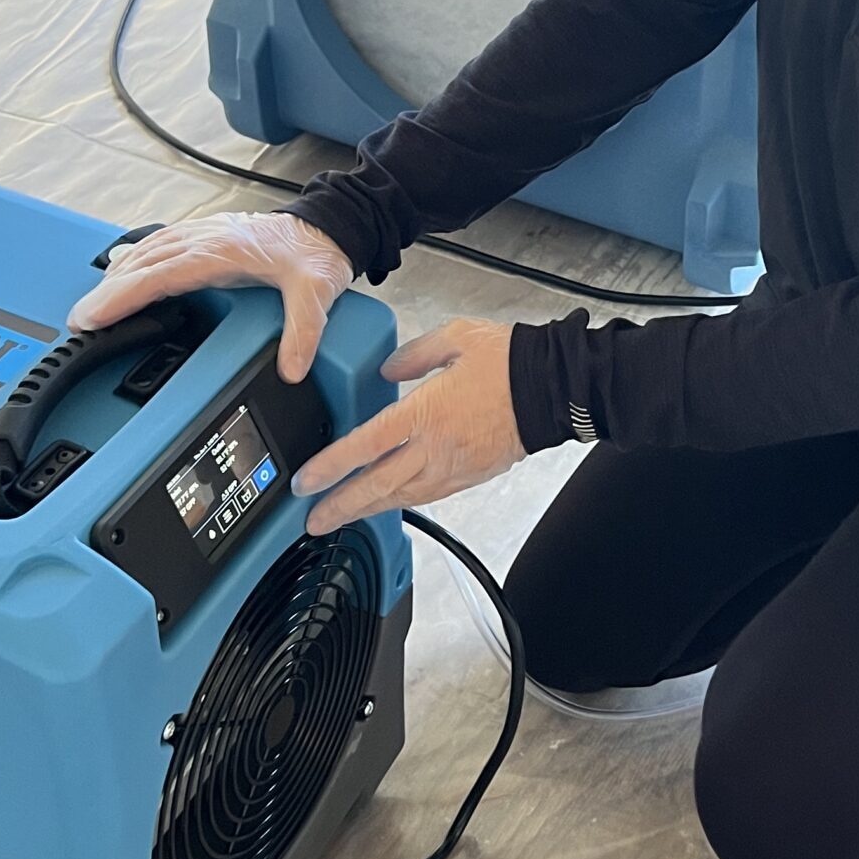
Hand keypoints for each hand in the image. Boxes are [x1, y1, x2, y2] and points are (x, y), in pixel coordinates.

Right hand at [68, 212, 352, 382]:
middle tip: (77, 323)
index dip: (122, 296)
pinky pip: (159, 245)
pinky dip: (135, 260)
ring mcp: (204, 235)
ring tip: (92, 305)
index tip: (93, 316)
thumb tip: (291, 368)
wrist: (330, 224)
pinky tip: (123, 271)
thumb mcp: (316, 293)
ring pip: (146, 252)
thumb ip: (304, 331)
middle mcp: (205, 240)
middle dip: (105, 293)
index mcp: (221, 252)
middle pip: (142, 266)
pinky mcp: (207, 236)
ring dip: (116, 277)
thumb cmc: (318, 253)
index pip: (159, 275)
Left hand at [294, 319, 524, 533]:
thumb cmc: (509, 362)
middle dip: (340, 507)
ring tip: (342, 518)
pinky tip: (387, 504)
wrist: (553, 389)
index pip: (365, 446)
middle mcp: (435, 447)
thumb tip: (387, 371)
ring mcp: (453, 467)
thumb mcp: (455, 337)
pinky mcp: (470, 476)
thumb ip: (413, 354)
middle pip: (377, 485)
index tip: (305, 482)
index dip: (331, 467)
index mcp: (426, 412)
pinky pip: (428, 496)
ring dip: (367, 511)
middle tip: (312, 520)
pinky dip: (401, 503)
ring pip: (401, 498)